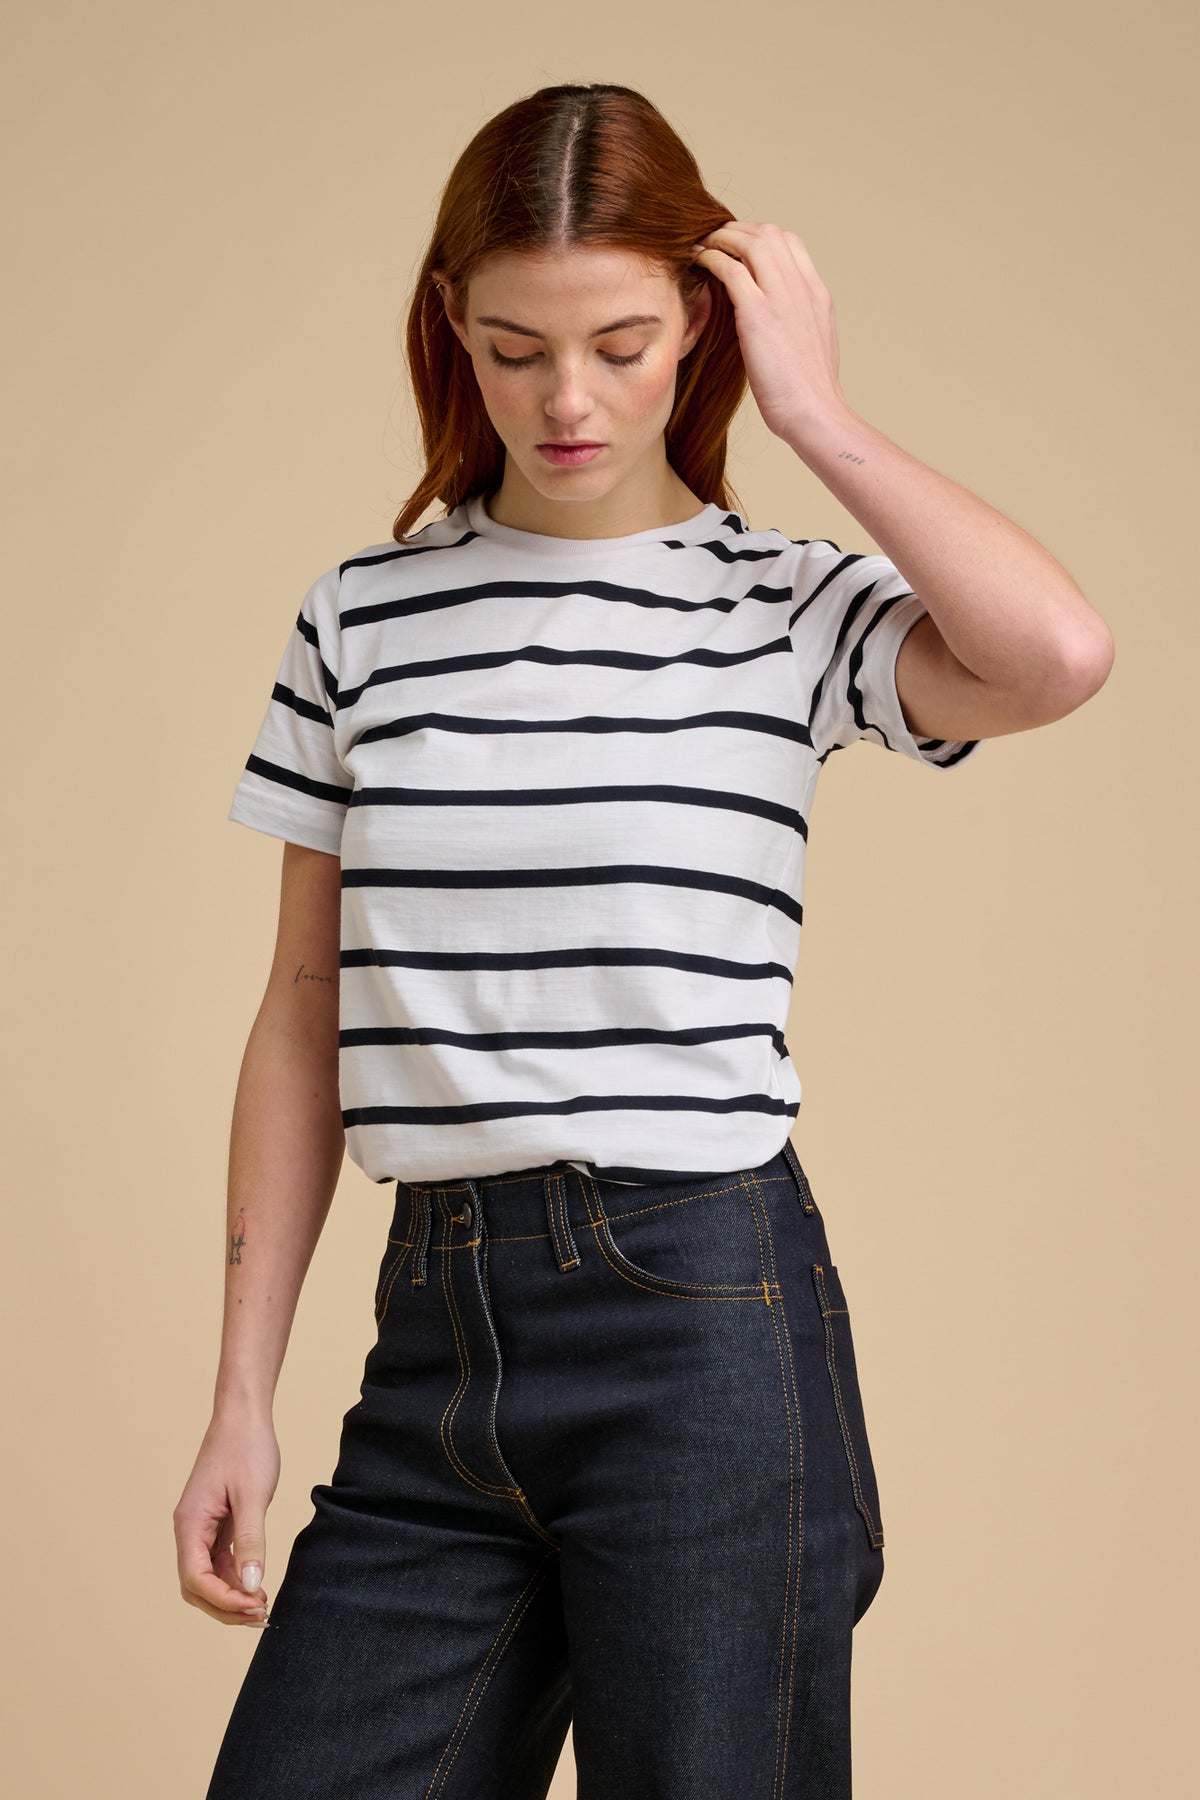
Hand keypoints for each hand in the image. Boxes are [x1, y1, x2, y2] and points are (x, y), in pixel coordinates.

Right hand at [173, 1411, 280, 1626]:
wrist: (243, 1415)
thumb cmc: (246, 1448)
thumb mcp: (253, 1495)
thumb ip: (251, 1541)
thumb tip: (252, 1586)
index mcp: (189, 1524)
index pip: (196, 1579)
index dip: (224, 1600)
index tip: (257, 1605)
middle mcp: (189, 1530)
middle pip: (196, 1587)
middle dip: (225, 1606)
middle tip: (261, 1614)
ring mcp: (201, 1527)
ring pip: (207, 1577)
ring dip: (231, 1595)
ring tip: (263, 1604)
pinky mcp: (215, 1523)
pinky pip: (218, 1561)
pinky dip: (235, 1577)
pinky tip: (257, 1582)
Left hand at [692, 220, 849, 443]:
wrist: (814, 412)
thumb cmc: (808, 394)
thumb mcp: (812, 345)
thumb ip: (798, 322)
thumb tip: (780, 322)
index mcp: (817, 294)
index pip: (791, 243)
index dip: (761, 237)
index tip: (739, 246)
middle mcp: (802, 287)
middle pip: (769, 234)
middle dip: (738, 230)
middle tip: (713, 239)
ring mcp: (782, 297)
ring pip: (751, 243)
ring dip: (722, 238)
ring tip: (702, 244)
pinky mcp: (759, 314)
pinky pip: (730, 269)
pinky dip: (711, 258)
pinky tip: (698, 261)